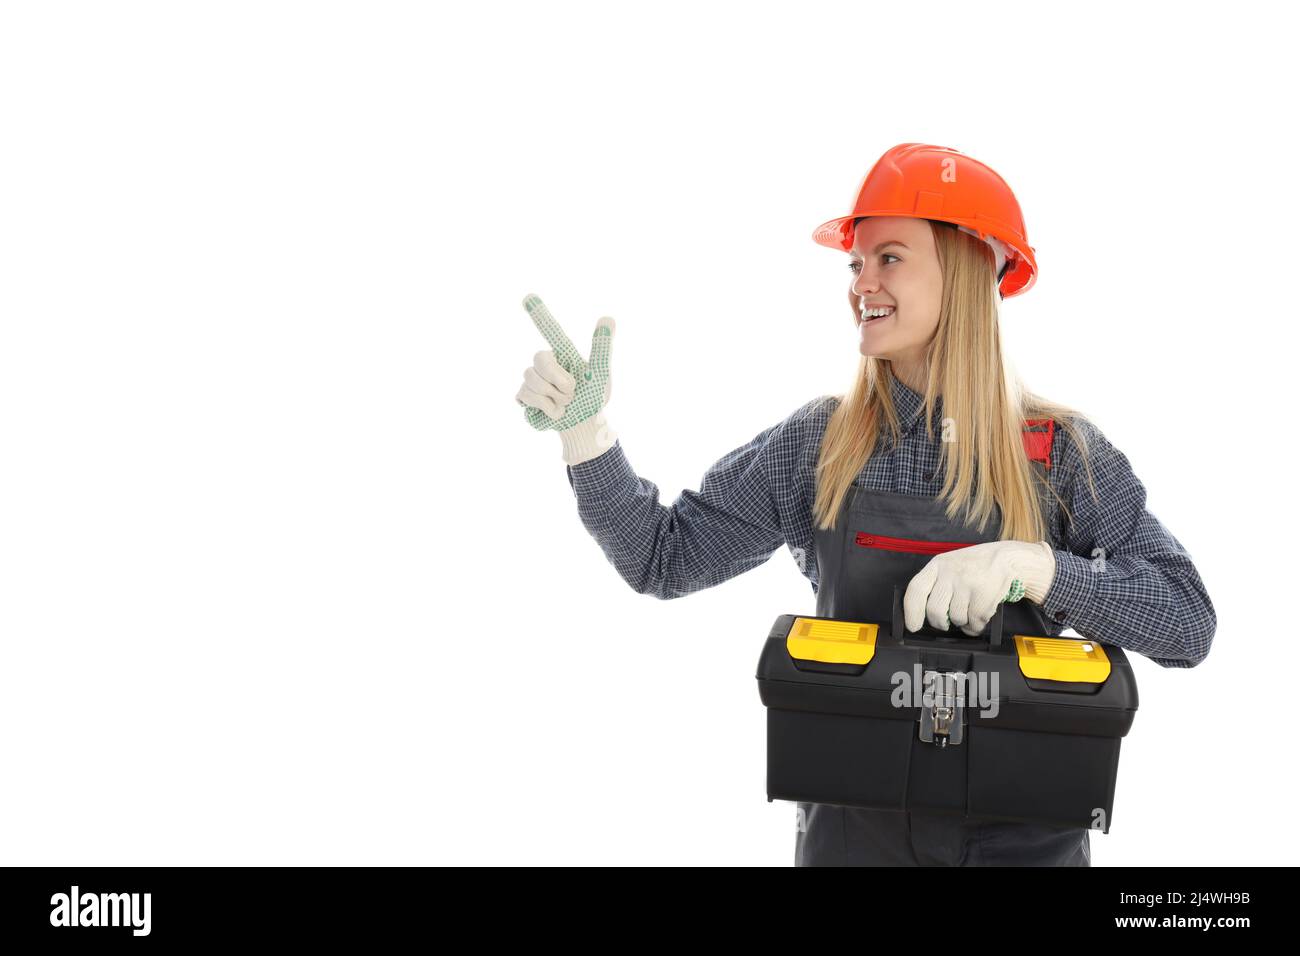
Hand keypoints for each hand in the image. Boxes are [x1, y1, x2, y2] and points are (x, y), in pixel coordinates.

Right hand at [516, 293, 616, 464]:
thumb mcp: (600, 375)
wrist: (582, 427)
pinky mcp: (523, 396)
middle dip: (558, 378)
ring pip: (531, 378)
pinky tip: (551, 412)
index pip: (550, 329)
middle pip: (539, 357)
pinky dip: (543, 406)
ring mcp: (532, 379)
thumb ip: (601, 348)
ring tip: (563, 404)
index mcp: (564, 354)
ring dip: (553, 396)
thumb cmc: (593, 400)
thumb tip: (609, 318)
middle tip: (571, 392)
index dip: (539, 313)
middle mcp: (546, 363)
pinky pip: (524, 394)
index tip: (528, 296)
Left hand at [903, 540, 1055, 636]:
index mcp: (937, 565)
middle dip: (940, 623)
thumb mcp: (951, 566)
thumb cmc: (976, 566)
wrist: (1008, 558)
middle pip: (935, 610)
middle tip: (947, 624)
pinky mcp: (983, 593)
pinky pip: (974, 621)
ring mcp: (967, 582)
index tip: (913, 626)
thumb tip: (923, 615)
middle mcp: (950, 572)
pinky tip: (981, 615)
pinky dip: (977, 625)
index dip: (912, 612)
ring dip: (963, 623)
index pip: (916, 589)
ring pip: (956, 618)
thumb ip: (936, 585)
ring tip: (970, 612)